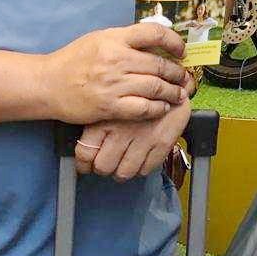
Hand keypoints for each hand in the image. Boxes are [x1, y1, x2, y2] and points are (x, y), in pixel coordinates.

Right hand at [43, 24, 189, 123]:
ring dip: (172, 92)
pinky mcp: (110, 106)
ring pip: (156, 88)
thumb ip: (125, 40)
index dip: (174, 42)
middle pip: (160, 65)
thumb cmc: (74, 60)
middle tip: (184, 78)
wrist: (48, 84)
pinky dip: (157, 108)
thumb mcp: (99, 39)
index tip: (180, 51)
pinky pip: (143, 108)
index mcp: (115, 38)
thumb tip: (155, 44)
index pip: (154, 33)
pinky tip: (161, 108)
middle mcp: (117, 59)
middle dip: (178, 74)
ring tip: (178, 94)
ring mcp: (114, 84)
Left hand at [75, 100, 191, 180]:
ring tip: (123, 163)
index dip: (83, 165)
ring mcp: (142, 138)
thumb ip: (97, 119)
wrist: (173, 82)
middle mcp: (122, 130)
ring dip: (122, 171)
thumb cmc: (139, 91)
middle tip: (106, 163)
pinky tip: (139, 159)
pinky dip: (141, 168)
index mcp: (105, 118)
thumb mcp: (111, 99)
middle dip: (103, 169)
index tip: (85, 166)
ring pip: (124, 173)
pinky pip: (146, 169)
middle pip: (103, 167)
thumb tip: (84, 142)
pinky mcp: (162, 143)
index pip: (85, 153)